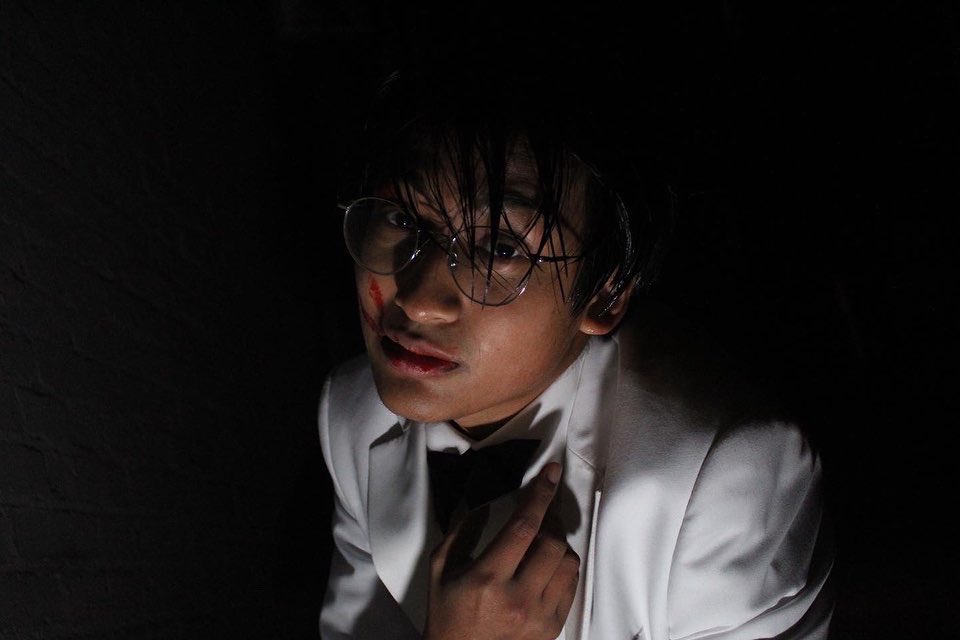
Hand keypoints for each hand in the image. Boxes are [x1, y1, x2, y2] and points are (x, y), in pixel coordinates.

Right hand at [424, 463, 579, 639]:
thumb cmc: (446, 611)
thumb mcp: (439, 569)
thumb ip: (460, 531)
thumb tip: (484, 501)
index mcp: (487, 578)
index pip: (523, 527)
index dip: (540, 495)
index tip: (551, 472)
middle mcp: (517, 598)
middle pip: (552, 543)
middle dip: (551, 519)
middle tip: (542, 511)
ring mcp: (539, 617)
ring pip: (568, 563)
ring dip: (559, 544)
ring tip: (543, 540)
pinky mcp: (552, 628)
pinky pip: (572, 586)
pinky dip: (564, 568)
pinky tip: (548, 565)